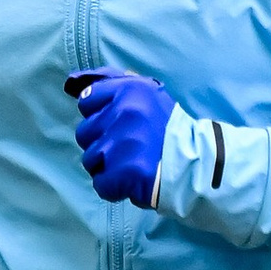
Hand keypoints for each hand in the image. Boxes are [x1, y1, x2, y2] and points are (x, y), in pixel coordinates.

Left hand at [67, 66, 173, 207]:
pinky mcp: (123, 172)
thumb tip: (74, 83)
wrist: (196, 164)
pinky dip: (113, 187)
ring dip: (106, 166)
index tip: (115, 124)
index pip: (86, 100)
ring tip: (130, 164)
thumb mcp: (148, 94)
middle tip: (127, 147)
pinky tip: (131, 181)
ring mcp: (121, 144)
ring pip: (89, 159)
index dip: (98, 115)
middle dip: (101, 142)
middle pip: (84, 132)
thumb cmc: (168, 129)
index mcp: (130, 89)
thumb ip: (114, 84)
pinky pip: (100, 183)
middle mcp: (124, 112)